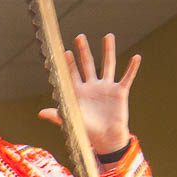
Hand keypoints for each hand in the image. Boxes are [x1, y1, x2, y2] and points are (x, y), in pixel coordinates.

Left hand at [38, 33, 139, 154]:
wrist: (106, 140)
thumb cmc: (87, 132)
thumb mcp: (71, 121)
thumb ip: (57, 115)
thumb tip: (40, 113)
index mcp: (79, 93)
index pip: (72, 74)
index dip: (69, 63)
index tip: (65, 52)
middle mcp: (92, 87)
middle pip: (88, 64)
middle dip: (83, 51)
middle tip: (79, 36)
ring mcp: (106, 88)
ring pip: (108, 65)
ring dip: (108, 51)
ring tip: (108, 36)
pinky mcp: (120, 92)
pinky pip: (127, 77)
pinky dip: (132, 68)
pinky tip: (136, 57)